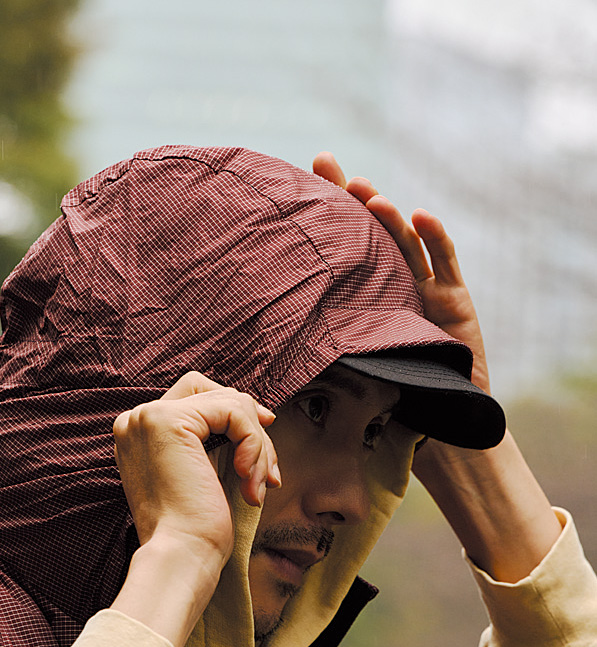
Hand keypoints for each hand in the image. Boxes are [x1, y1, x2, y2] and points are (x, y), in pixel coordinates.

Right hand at [111, 373, 279, 646]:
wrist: (180, 556)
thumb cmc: (194, 529)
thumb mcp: (204, 473)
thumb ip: (216, 439)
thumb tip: (260, 411)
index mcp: (138, 433)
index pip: (194, 396)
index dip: (233, 410)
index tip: (263, 432)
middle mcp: (136, 419)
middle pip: (213, 393)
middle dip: (250, 425)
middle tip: (269, 467)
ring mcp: (149, 417)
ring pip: (229, 403)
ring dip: (257, 444)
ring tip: (259, 484)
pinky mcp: (170, 422)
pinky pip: (234, 412)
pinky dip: (253, 444)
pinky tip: (249, 479)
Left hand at [313, 153, 561, 580]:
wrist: (433, 432)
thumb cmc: (383, 406)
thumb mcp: (335, 373)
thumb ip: (305, 352)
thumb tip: (240, 347)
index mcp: (359, 300)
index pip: (335, 251)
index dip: (317, 217)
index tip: (289, 184)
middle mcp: (391, 289)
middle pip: (367, 235)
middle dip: (347, 198)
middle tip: (324, 166)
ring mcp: (424, 293)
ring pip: (403, 244)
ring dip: (384, 214)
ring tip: (363, 191)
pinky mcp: (454, 304)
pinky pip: (446, 266)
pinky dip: (434, 239)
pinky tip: (418, 215)